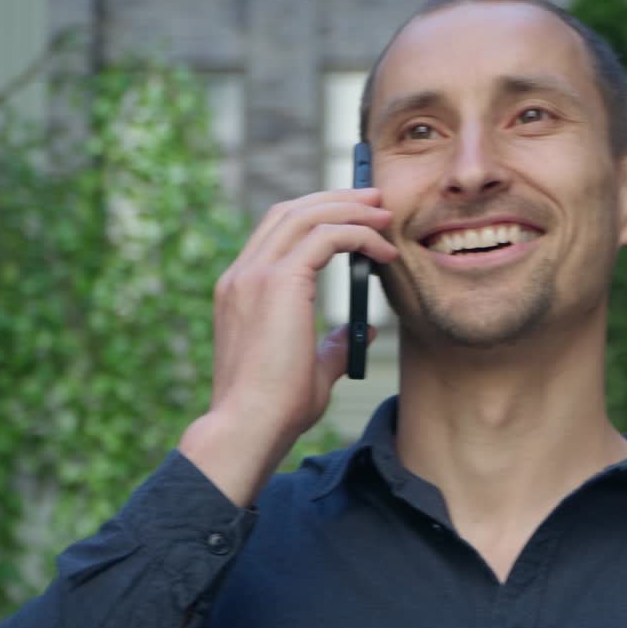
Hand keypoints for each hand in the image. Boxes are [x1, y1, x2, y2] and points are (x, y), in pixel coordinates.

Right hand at [179, 188, 397, 505]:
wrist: (248, 428)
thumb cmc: (275, 409)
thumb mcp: (310, 368)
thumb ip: (332, 344)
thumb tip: (361, 329)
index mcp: (240, 289)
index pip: (278, 231)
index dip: (318, 215)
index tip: (356, 217)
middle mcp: (242, 275)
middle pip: (290, 210)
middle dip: (336, 199)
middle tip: (376, 200)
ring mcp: (254, 275)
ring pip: (306, 214)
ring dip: (351, 209)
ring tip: (386, 215)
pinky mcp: (278, 282)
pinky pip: (326, 237)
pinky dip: (358, 234)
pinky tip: (385, 252)